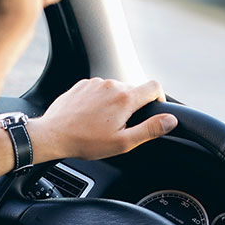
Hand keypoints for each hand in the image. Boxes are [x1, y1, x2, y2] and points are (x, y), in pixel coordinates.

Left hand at [27, 78, 177, 162]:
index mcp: (125, 98)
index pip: (154, 87)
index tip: (154, 111)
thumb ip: (150, 130)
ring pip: (115, 90)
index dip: (159, 99)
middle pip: (134, 90)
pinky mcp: (82, 85)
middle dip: (133, 107)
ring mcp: (95, 83)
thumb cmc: (86, 141)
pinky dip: (100, 101)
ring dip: (115, 104)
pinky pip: (99, 90)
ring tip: (103, 124)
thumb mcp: (123, 142)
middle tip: (122, 127)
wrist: (53, 135)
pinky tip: (91, 117)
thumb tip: (170, 120)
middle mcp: (111, 84)